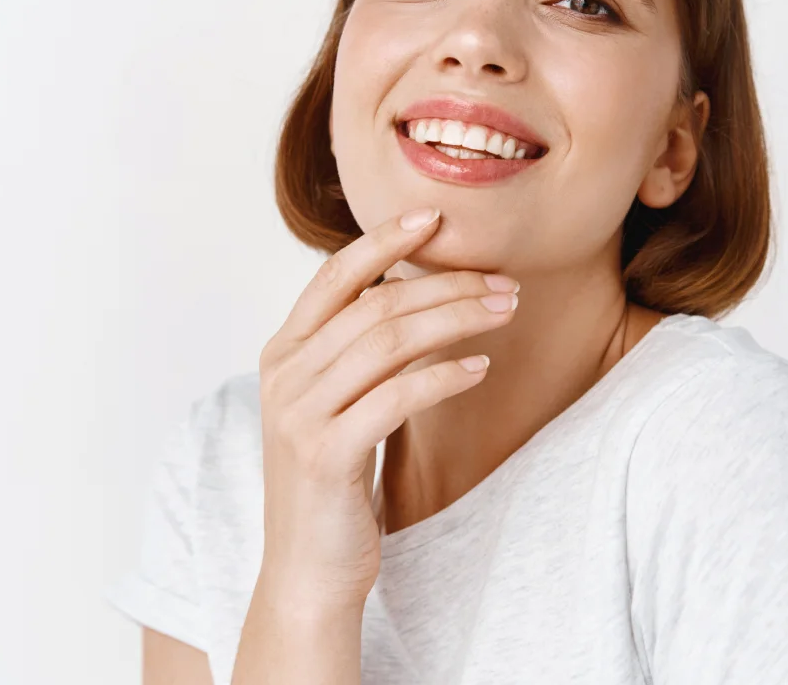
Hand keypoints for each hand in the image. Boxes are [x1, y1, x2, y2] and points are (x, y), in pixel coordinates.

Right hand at [254, 206, 520, 608]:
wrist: (307, 572)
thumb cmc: (333, 485)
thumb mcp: (333, 406)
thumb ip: (353, 354)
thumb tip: (411, 296)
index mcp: (282, 354)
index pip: (333, 276)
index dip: (383, 239)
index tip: (434, 216)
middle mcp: (284, 375)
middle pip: (375, 305)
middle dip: (446, 285)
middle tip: (504, 282)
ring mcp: (300, 414)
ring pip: (388, 341)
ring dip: (456, 319)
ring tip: (505, 312)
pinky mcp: (327, 454)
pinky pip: (396, 396)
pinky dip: (444, 376)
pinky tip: (479, 369)